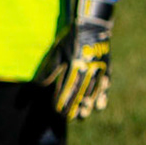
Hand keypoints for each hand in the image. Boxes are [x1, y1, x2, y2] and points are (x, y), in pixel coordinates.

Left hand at [44, 0, 114, 119]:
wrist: (92, 26)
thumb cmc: (70, 40)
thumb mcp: (57, 52)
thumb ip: (50, 70)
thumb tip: (39, 86)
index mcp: (73, 66)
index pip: (66, 88)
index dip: (62, 100)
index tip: (57, 111)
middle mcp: (86, 70)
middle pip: (80, 93)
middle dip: (74, 106)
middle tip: (70, 118)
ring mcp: (98, 69)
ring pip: (93, 91)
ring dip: (88, 104)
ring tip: (84, 115)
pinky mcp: (106, 67)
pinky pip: (105, 84)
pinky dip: (102, 95)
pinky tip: (100, 104)